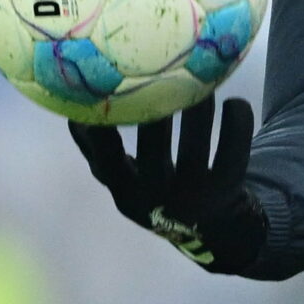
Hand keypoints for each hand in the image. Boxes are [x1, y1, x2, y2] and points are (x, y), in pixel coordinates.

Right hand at [69, 96, 266, 274]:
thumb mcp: (125, 179)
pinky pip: (233, 154)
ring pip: (194, 148)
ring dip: (198, 111)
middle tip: (157, 73)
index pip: (104, 159)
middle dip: (153, 112)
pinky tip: (235, 103)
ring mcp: (191, 198)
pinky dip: (236, 124)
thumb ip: (100, 149)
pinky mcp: (225, 193)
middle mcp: (156, 197)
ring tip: (202, 81)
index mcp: (124, 189)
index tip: (97, 89)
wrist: (214, 230)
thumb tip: (68, 100)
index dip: (98, 127)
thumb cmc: (160, 189)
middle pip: (151, 151)